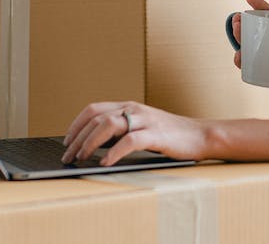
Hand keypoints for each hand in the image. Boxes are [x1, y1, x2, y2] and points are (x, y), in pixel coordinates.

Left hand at [61, 101, 208, 165]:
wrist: (200, 136)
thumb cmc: (171, 136)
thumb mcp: (142, 128)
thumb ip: (122, 131)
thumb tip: (95, 145)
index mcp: (129, 106)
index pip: (94, 109)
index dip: (76, 124)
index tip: (67, 141)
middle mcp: (135, 109)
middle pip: (97, 118)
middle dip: (78, 138)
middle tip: (69, 156)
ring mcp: (146, 120)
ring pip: (109, 125)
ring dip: (90, 143)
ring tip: (82, 158)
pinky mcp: (156, 134)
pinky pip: (129, 141)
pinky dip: (114, 152)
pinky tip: (105, 162)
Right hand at [230, 0, 268, 112]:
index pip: (268, 15)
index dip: (258, 4)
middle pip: (253, 30)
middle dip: (242, 23)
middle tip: (238, 19)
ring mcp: (266, 56)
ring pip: (247, 47)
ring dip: (239, 40)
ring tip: (238, 34)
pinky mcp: (265, 71)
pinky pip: (250, 66)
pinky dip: (242, 62)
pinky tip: (239, 58)